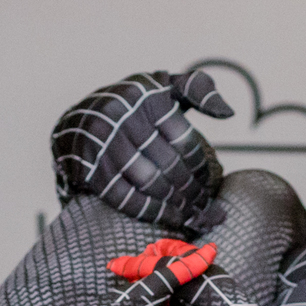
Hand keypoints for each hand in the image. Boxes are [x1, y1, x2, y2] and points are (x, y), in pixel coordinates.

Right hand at [53, 69, 232, 233]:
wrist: (76, 123)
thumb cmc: (132, 105)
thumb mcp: (162, 86)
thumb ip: (198, 88)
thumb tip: (228, 113)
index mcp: (147, 95)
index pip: (185, 140)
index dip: (201, 167)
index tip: (209, 185)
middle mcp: (123, 116)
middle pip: (170, 165)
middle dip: (193, 192)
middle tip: (207, 209)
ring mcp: (104, 144)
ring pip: (151, 183)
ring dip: (177, 206)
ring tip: (195, 217)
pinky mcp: (91, 169)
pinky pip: (127, 198)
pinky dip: (153, 212)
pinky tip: (172, 220)